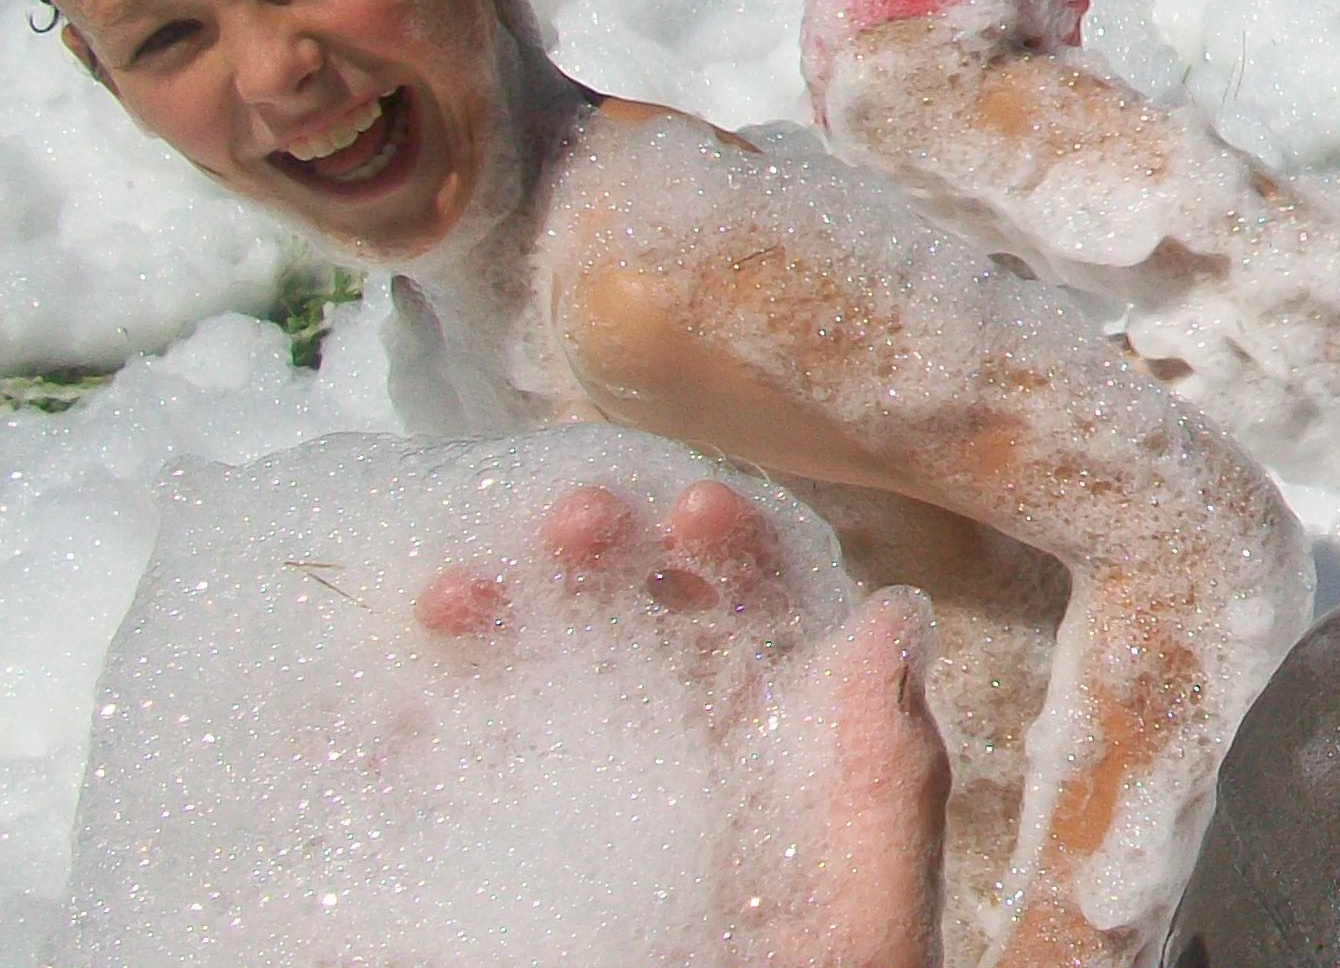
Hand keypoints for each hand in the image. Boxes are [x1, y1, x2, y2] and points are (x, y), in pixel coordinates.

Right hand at [414, 480, 948, 967]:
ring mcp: (576, 835)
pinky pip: (424, 811)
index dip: (733, 554)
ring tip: (455, 594)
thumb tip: (888, 618)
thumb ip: (883, 789)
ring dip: (488, 627)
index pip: (761, 632)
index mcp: (780, 780)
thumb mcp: (864, 932)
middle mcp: (679, 787)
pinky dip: (381, 746)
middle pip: (636, 639)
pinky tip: (358, 709)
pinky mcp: (481, 899)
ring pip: (524, 697)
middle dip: (601, 560)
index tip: (699, 506)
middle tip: (572, 520)